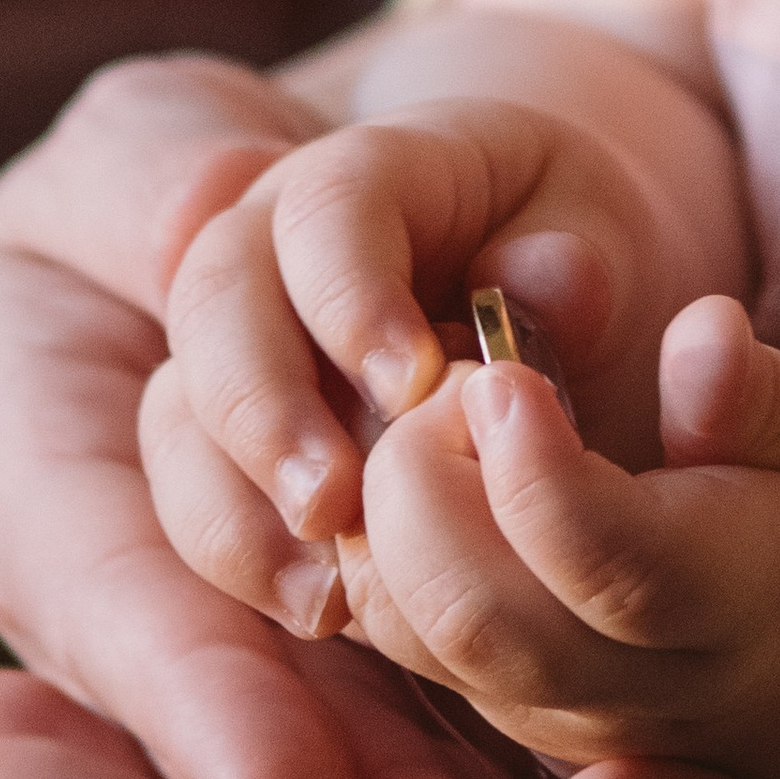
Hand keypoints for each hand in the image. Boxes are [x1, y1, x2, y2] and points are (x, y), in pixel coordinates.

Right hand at [0, 57, 576, 778]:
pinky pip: (432, 751)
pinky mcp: (362, 673)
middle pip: (254, 739)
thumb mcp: (148, 139)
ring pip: (350, 770)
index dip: (206, 707)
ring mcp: (246, 656)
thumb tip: (210, 211)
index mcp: (33, 478)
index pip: (118, 603)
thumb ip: (159, 177)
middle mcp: (127, 603)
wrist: (268, 223)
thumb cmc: (180, 163)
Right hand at [155, 94, 722, 605]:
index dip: (352, 291)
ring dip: (234, 504)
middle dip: (262, 409)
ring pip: (178, 407)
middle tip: (332, 506)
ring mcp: (232, 340)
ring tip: (323, 590)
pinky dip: (243, 554)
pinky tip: (319, 609)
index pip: (327, 205)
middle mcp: (270, 242)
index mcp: (369, 170)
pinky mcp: (221, 436)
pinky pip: (194, 491)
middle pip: (216, 300)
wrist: (527, 279)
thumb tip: (541, 283)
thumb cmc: (567, 238)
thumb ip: (578, 240)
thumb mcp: (601, 214)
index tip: (411, 384)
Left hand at [342, 296, 779, 778]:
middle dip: (422, 472)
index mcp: (749, 604)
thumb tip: (698, 336)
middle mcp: (634, 687)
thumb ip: (773, 401)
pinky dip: (378, 540)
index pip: (612, 563)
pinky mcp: (499, 720)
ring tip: (458, 415)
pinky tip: (438, 468)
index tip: (507, 371)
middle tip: (473, 374)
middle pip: (472, 614)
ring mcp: (554, 722)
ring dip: (390, 505)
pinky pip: (393, 637)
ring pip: (405, 630)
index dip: (537, 470)